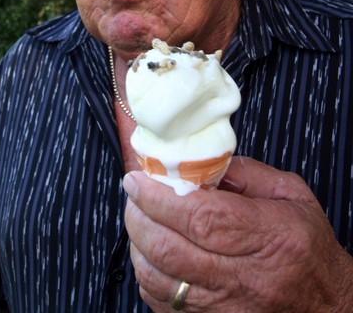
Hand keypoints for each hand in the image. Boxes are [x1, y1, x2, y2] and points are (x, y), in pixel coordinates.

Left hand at [123, 157, 352, 311]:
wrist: (327, 307)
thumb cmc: (308, 248)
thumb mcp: (291, 195)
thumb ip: (247, 173)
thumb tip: (200, 161)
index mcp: (268, 237)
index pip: (200, 217)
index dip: (160, 197)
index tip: (138, 179)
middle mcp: (244, 277)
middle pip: (170, 249)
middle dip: (138, 216)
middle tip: (133, 194)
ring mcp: (225, 307)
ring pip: (158, 280)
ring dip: (137, 244)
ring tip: (138, 218)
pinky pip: (162, 303)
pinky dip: (146, 274)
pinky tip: (150, 252)